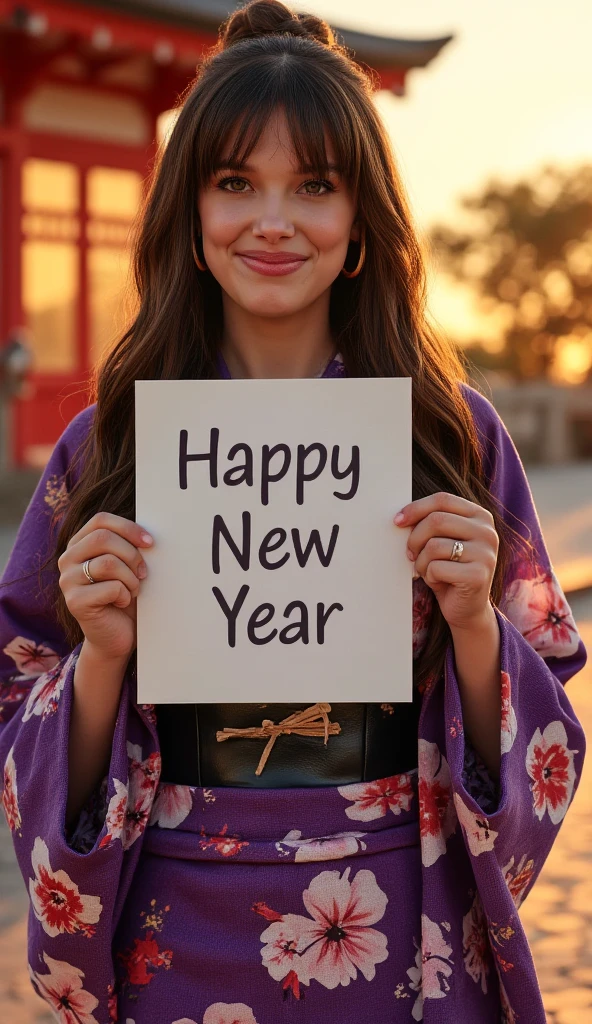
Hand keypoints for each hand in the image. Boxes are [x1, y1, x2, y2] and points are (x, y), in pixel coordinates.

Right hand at [58, 512, 153, 660]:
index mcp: (79, 544)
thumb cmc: (125, 595)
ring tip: (132, 590)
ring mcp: (67, 581)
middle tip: (142, 573)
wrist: (116, 635)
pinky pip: (111, 588)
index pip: (101, 520)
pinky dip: (125, 595)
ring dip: (130, 578)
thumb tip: (147, 533)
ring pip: (108, 563)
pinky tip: (122, 603)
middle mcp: (67, 559)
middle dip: (132, 555)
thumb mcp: (127, 565)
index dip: (129, 528)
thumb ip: (128, 545)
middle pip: (103, 538)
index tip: (150, 543)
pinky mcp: (74, 602)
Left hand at [395, 491, 498, 632]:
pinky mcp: (478, 575)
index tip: (397, 521)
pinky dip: (429, 576)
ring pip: (434, 545)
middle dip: (415, 538)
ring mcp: (486, 554)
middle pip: (436, 520)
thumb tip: (401, 517)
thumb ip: (431, 523)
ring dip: (421, 561)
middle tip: (410, 553)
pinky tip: (438, 581)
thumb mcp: (442, 540)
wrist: (467, 608)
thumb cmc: (449, 569)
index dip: (416, 508)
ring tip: (427, 569)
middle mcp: (487, 532)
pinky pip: (437, 568)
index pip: (443, 500)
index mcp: (480, 517)